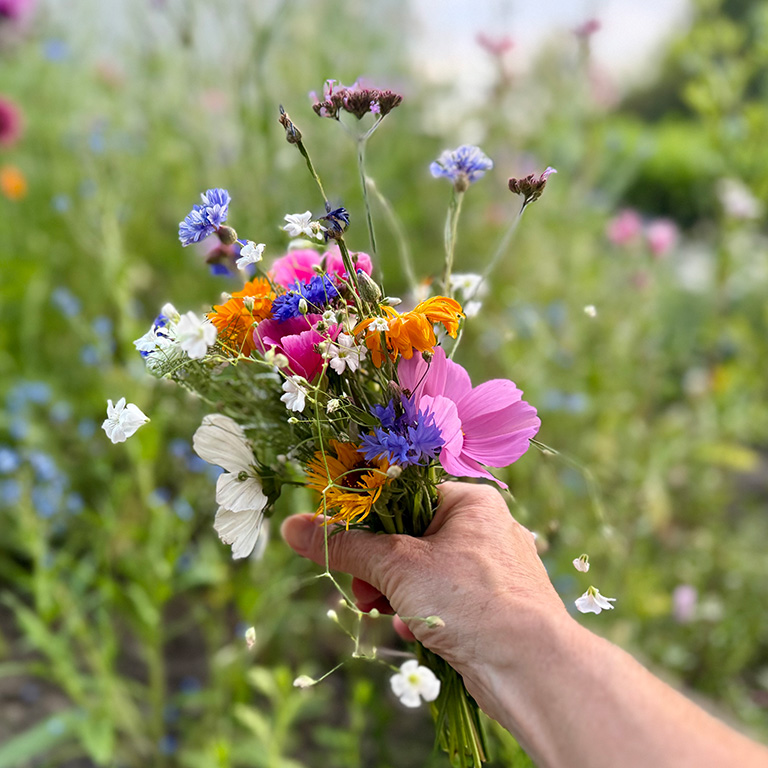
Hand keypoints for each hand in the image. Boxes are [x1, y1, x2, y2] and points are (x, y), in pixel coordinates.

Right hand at [280, 481, 565, 674]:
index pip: (405, 497)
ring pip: (426, 573)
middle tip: (363, 591)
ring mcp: (492, 570)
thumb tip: (293, 527)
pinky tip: (416, 631)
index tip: (343, 544)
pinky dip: (423, 614)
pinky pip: (445, 600)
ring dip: (398, 594)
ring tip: (386, 613)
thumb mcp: (397, 565)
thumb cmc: (469, 598)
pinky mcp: (493, 606)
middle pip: (412, 539)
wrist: (530, 667)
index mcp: (470, 502)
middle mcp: (486, 530)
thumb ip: (345, 546)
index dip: (369, 521)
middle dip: (380, 569)